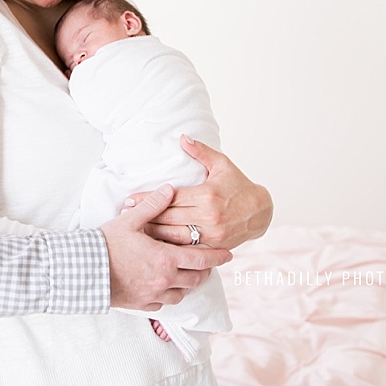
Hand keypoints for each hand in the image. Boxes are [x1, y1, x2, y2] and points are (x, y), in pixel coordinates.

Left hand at [105, 152, 269, 312]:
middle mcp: (208, 216)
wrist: (260, 211)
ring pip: (175, 236)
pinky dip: (170, 247)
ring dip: (154, 234)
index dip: (149, 198)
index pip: (171, 197)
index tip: (131, 199)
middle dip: (146, 216)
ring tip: (135, 232)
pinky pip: (187, 249)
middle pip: (169, 217)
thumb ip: (201, 152)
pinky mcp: (214, 247)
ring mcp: (211, 234)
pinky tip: (155, 246)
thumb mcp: (221, 164)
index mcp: (207, 194)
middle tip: (125, 216)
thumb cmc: (238, 185)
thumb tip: (182, 137)